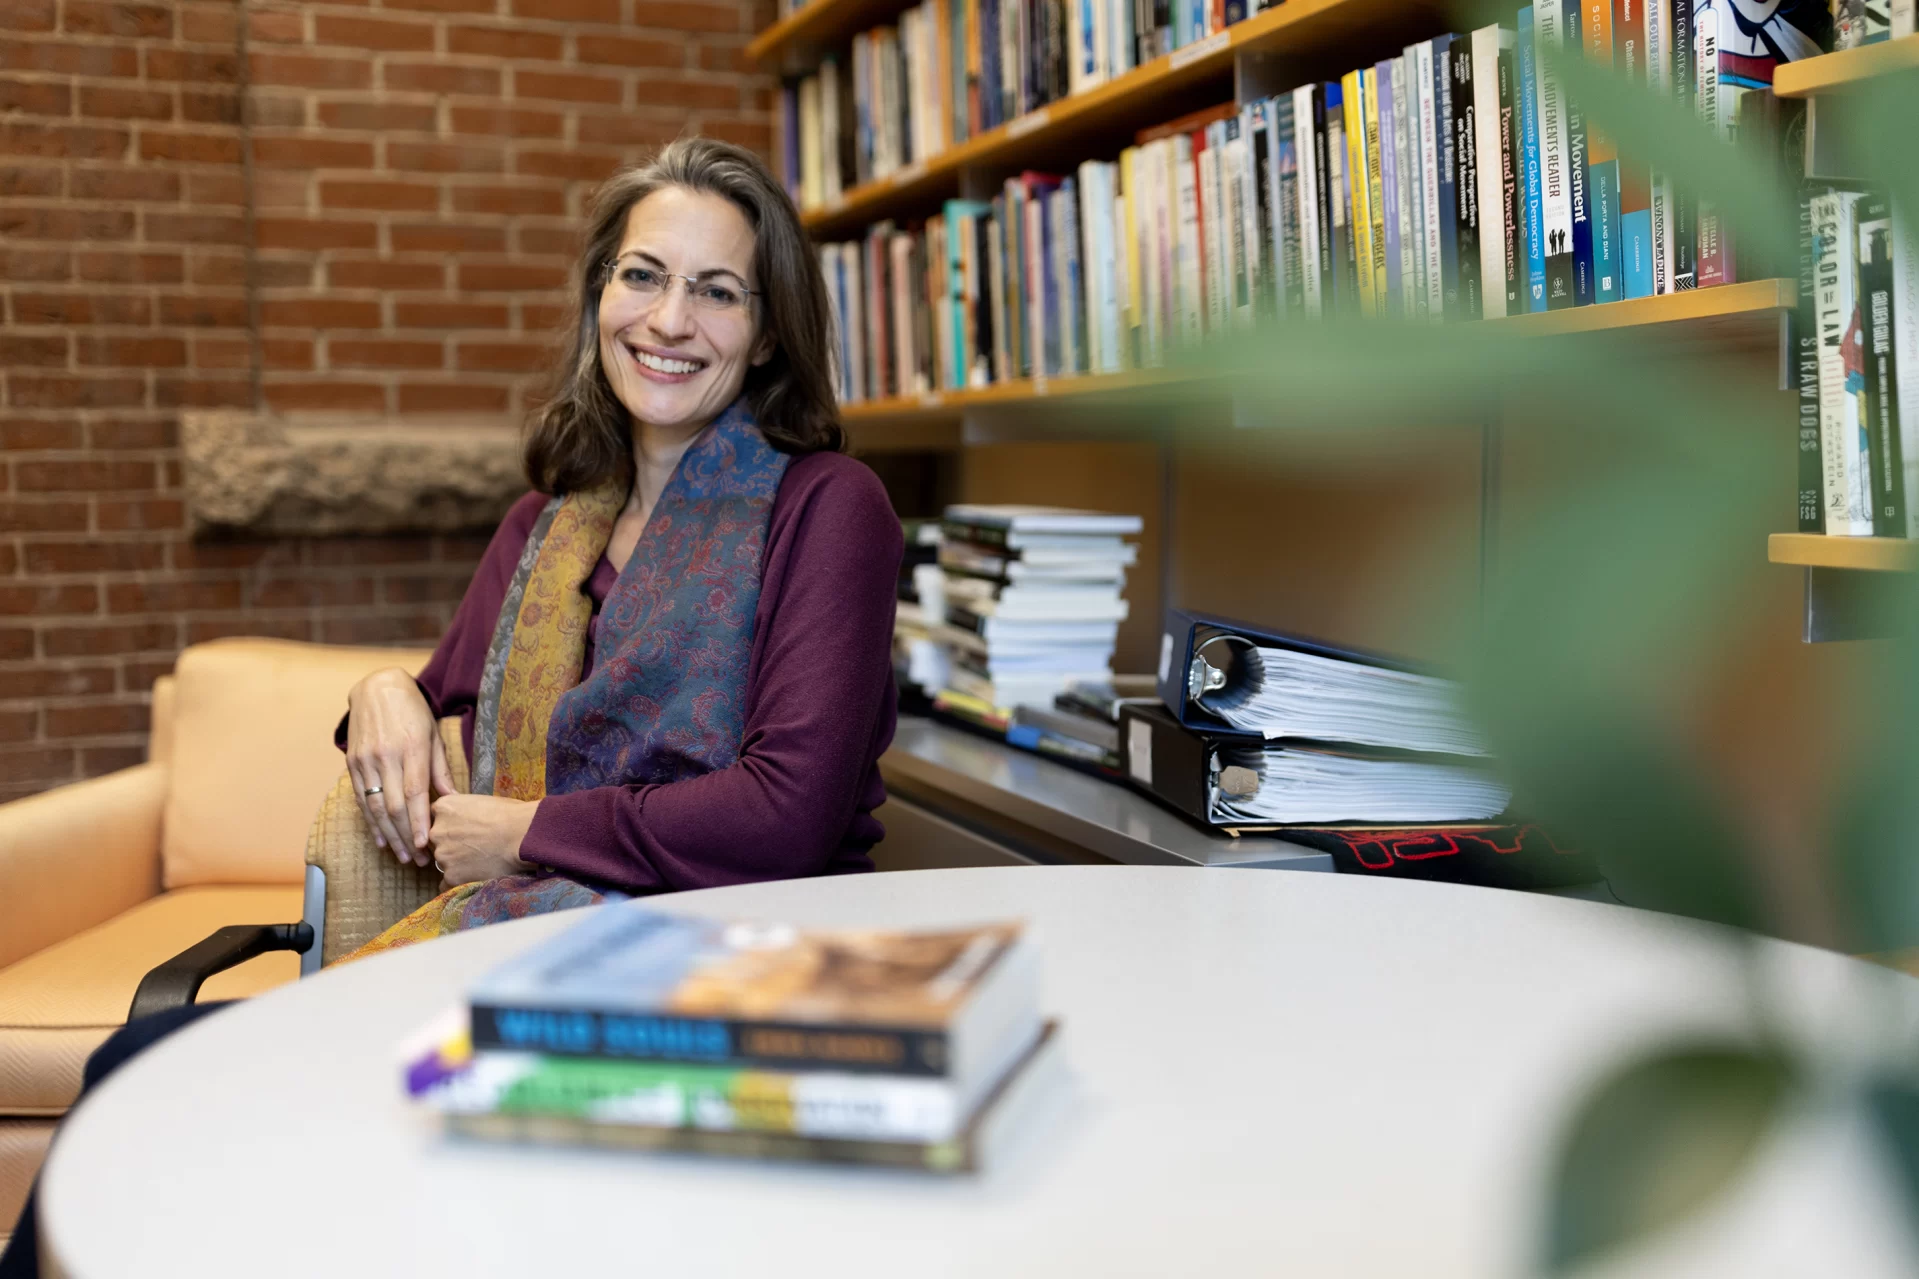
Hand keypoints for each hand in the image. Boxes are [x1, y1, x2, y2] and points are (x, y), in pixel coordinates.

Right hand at [344, 667, 454, 866]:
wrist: (377, 687)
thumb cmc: (413, 712)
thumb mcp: (433, 735)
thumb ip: (440, 769)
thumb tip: (452, 800)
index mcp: (411, 748)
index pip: (415, 793)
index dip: (418, 822)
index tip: (425, 845)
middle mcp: (386, 755)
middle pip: (395, 806)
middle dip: (406, 836)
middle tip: (419, 859)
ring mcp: (366, 759)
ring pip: (376, 806)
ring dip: (388, 836)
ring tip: (402, 856)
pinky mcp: (352, 762)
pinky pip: (361, 798)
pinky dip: (371, 822)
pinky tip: (380, 839)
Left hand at [429, 794, 537, 887]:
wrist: (523, 835)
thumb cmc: (511, 814)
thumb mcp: (480, 801)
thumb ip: (463, 810)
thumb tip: (463, 819)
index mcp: (443, 807)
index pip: (436, 818)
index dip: (451, 825)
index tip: (464, 830)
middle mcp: (436, 831)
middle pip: (436, 841)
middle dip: (451, 845)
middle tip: (474, 847)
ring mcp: (442, 855)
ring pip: (443, 862)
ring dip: (456, 863)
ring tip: (480, 861)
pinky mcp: (451, 876)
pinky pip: (446, 883)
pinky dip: (458, 881)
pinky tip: (474, 876)